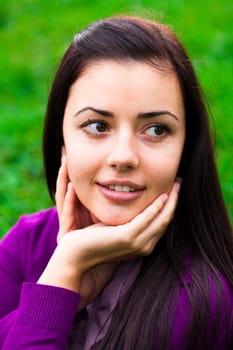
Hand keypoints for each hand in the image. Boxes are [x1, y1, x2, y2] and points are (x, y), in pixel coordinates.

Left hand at [38, 155, 180, 308]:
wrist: (75, 257)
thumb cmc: (91, 241)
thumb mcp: (113, 228)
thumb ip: (125, 220)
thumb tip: (132, 204)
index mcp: (141, 244)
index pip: (161, 223)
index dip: (170, 206)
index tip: (173, 190)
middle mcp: (143, 246)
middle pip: (166, 220)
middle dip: (174, 201)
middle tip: (179, 183)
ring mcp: (137, 243)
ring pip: (162, 219)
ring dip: (170, 201)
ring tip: (176, 184)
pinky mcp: (127, 237)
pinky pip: (148, 218)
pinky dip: (157, 206)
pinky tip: (162, 195)